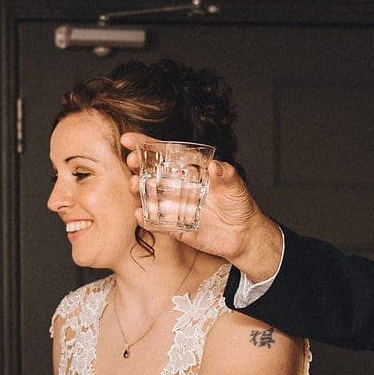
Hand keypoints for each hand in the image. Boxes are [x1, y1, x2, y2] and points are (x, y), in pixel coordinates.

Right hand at [118, 130, 282, 280]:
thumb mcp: (236, 185)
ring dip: (138, 189)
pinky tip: (139, 213)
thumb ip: (226, 174)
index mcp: (191, 171)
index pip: (166, 154)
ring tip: (133, 184)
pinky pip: (157, 222)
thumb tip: (215, 166)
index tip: (129, 139)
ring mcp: (176, 206)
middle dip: (138, 165)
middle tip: (132, 162)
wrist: (244, 235)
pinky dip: (146, 218)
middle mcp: (179, 186)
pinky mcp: (176, 227)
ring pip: (150, 196)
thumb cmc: (240, 204)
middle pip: (152, 173)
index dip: (147, 145)